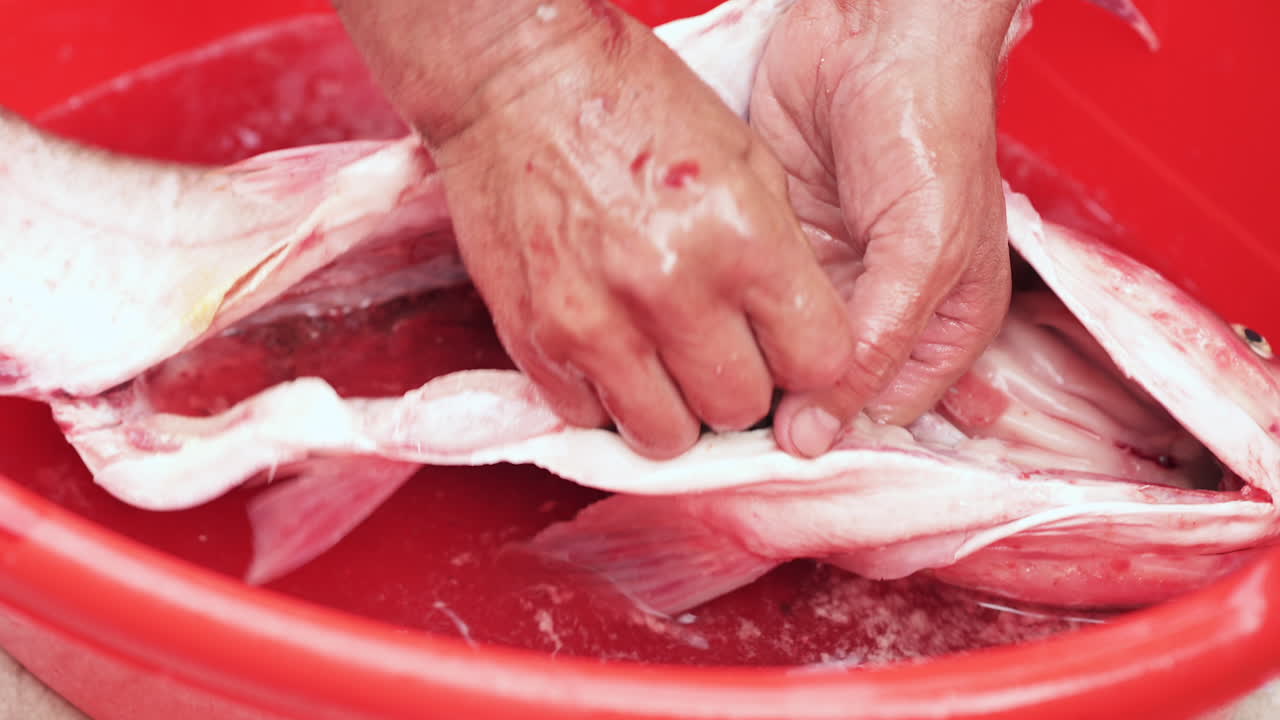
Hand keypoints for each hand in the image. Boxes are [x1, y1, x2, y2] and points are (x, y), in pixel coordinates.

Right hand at [334, 0, 856, 457]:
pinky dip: (604, 398)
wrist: (517, 79)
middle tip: (721, 350)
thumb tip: (794, 340)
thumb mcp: (746, 160)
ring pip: (667, 437)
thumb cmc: (635, 104)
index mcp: (744, 240)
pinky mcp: (536, 338)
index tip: (790, 349)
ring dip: (674, 411)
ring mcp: (598, 323)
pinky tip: (609, 351)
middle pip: (742, 409)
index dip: (810, 360)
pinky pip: (590, 417)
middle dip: (741, 386)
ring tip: (665, 365)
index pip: (819, 365)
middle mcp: (673, 290)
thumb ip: (778, 257)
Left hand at [749, 0, 1015, 455]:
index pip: (886, 414)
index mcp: (940, 325)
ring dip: (747, 382)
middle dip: (786, 418)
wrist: (873, 35)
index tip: (779, 460)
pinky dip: (723, 333)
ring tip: (705, 410)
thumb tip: (818, 435)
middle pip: (828, 395)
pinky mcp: (773, 252)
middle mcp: (878, 313)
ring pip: (779, 360)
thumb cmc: (929, 129)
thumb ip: (876, 346)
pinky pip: (744, 311)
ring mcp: (824, 283)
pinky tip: (696, 353)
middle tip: (731, 446)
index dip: (836, 439)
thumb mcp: (924, 253)